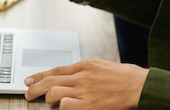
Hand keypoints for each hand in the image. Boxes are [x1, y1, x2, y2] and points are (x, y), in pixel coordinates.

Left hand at [24, 59, 147, 109]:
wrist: (140, 85)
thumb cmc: (125, 77)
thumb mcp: (102, 66)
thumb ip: (85, 71)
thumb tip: (69, 78)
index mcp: (85, 65)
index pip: (55, 70)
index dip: (40, 76)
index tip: (29, 80)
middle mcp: (82, 76)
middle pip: (50, 81)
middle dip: (35, 88)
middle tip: (28, 93)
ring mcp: (85, 91)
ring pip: (54, 93)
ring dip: (48, 99)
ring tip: (49, 103)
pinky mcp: (90, 105)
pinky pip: (67, 107)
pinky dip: (62, 109)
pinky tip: (64, 109)